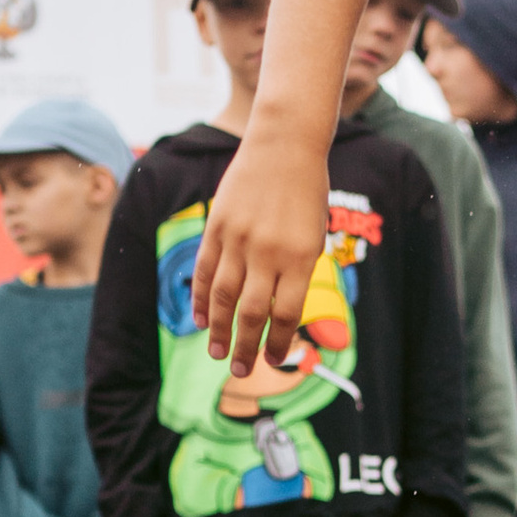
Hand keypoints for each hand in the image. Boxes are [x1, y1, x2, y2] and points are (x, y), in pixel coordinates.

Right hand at [192, 135, 328, 375]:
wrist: (285, 145)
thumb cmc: (307, 193)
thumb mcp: (314, 235)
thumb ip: (296, 273)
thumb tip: (277, 314)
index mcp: (302, 257)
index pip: (287, 314)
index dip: (279, 342)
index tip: (275, 359)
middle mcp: (269, 252)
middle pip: (252, 313)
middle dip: (245, 347)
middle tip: (240, 371)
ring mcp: (240, 239)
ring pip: (224, 297)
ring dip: (219, 330)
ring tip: (217, 353)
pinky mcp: (218, 226)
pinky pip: (205, 271)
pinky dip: (202, 298)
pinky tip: (202, 319)